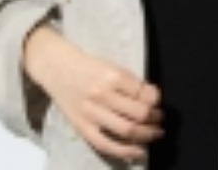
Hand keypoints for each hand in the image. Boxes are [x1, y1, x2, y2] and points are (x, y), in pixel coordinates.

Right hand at [23, 24, 162, 161]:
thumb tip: (151, 99)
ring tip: (155, 134)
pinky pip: (105, 144)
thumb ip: (130, 83)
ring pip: (126, 130)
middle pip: (138, 114)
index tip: (158, 103)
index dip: (156, 101)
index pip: (144, 93)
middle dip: (155, 119)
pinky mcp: (82, 127)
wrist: (57, 67)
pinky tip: (137, 152)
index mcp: (114, 76)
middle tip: (160, 120)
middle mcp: (103, 94)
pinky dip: (124, 151)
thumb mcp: (112, 66)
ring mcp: (92, 113)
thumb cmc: (88, 66)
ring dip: (146, 135)